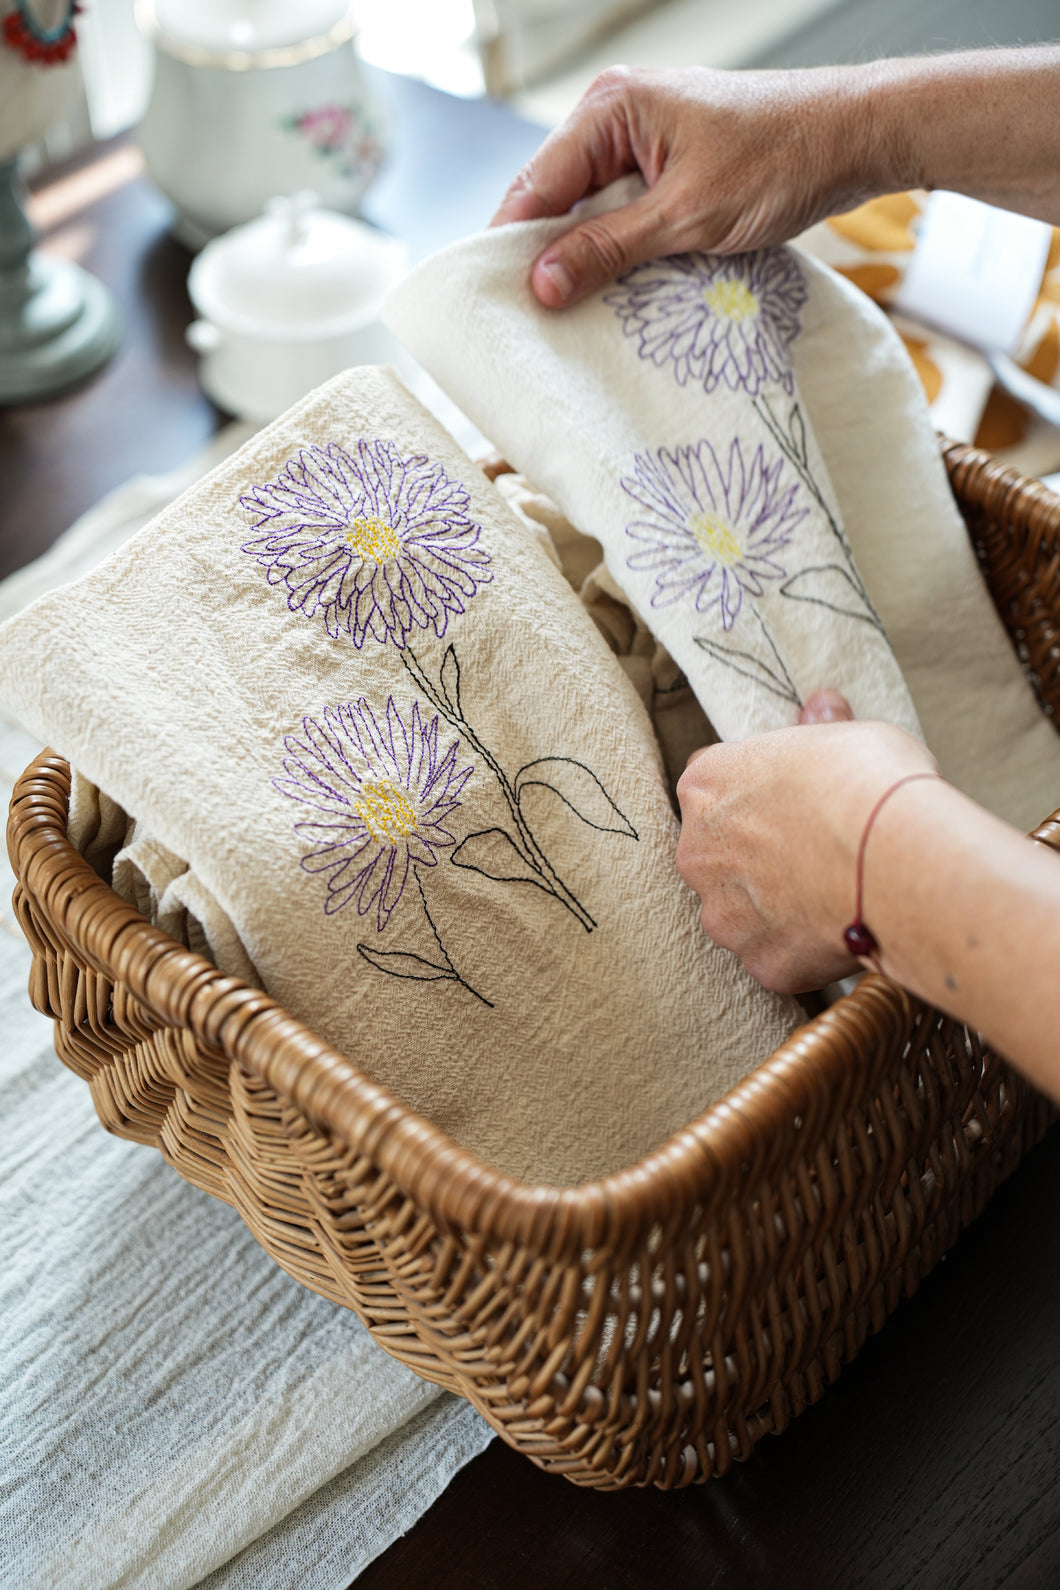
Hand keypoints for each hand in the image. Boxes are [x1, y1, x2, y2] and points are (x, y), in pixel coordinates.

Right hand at [491, 64, 881, 307]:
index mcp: (610, 108)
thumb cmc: (780, 159)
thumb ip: (609, 250)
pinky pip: (625, 211)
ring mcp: (644, 138)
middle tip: (537, 318)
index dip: (513, 246)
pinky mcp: (669, 162)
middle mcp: (617, 114)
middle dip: (549, 254)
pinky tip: (620, 287)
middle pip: (556, 197)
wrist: (854, 138)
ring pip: (591, 209)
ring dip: (589, 256)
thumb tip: (542, 283)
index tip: (500, 303)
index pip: (534, 184)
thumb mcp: (686, 218)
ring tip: (576, 310)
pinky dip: (621, 248)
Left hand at [674, 692, 936, 992]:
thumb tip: (823, 704)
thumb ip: (822, 728)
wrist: (893, 854)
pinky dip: (803, 950)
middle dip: (756, 860)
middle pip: (718, 857)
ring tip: (831, 898)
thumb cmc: (869, 780)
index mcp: (706, 784)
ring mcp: (724, 914)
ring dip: (775, 910)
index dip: (755, 797)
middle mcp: (697, 851)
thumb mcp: (849, 734)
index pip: (713, 788)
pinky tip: (841, 932)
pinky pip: (777, 957)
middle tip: (813, 856)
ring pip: (741, 914)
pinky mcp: (759, 961)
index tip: (791, 804)